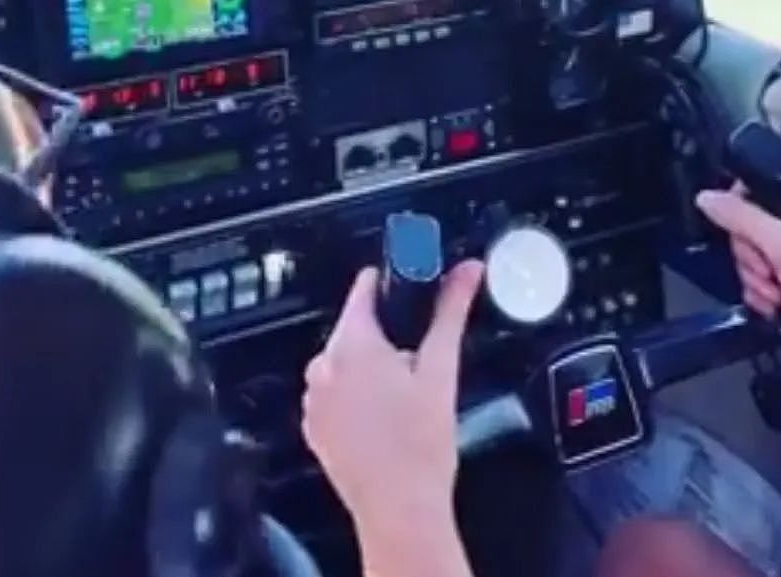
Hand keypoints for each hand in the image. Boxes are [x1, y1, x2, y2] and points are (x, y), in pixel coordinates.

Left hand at [302, 261, 483, 543]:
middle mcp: (322, 366)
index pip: (364, 287)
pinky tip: (382, 418)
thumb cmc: (421, 444)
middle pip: (356, 326)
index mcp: (351, 344)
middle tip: (417, 361)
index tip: (413, 293)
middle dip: (387, 335)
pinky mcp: (313, 426)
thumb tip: (467, 270)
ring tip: (402, 396)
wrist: (401, 511)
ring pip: (345, 360)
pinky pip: (335, 392)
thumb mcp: (441, 367)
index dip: (392, 285)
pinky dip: (355, 396)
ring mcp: (312, 399)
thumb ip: (451, 310)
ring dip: (370, 367)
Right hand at [696, 176, 780, 378]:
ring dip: (755, 275)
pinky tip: (773, 303)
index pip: (763, 183)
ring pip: (750, 248)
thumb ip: (742, 218)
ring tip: (775, 292)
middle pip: (751, 220)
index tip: (749, 234)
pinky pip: (757, 270)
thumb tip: (706, 197)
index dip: (746, 208)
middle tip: (768, 270)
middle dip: (752, 253)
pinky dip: (760, 288)